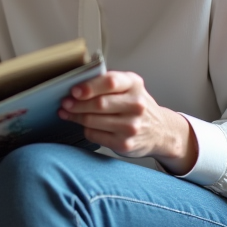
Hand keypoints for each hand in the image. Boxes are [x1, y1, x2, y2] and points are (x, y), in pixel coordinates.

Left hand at [58, 71, 197, 175]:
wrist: (160, 131)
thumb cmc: (137, 105)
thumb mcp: (129, 87)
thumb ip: (107, 83)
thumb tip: (76, 85)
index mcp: (134, 84)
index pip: (110, 82)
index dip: (89, 86)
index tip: (74, 90)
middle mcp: (136, 105)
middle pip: (99, 104)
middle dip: (77, 104)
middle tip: (65, 103)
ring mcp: (132, 126)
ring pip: (93, 121)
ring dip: (76, 116)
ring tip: (67, 112)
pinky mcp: (125, 144)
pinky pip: (95, 135)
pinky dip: (85, 129)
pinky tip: (82, 125)